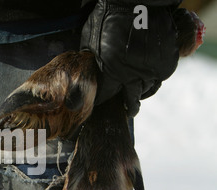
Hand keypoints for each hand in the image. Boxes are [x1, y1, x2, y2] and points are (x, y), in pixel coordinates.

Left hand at [80, 0, 179, 115]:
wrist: (136, 1)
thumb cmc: (107, 19)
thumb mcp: (90, 43)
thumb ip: (94, 62)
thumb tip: (92, 75)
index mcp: (113, 72)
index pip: (106, 96)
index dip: (102, 99)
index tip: (100, 102)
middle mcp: (135, 74)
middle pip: (132, 98)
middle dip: (129, 105)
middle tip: (129, 110)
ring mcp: (153, 68)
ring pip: (148, 89)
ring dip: (141, 92)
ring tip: (138, 95)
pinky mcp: (167, 60)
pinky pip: (160, 77)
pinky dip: (154, 79)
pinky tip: (148, 78)